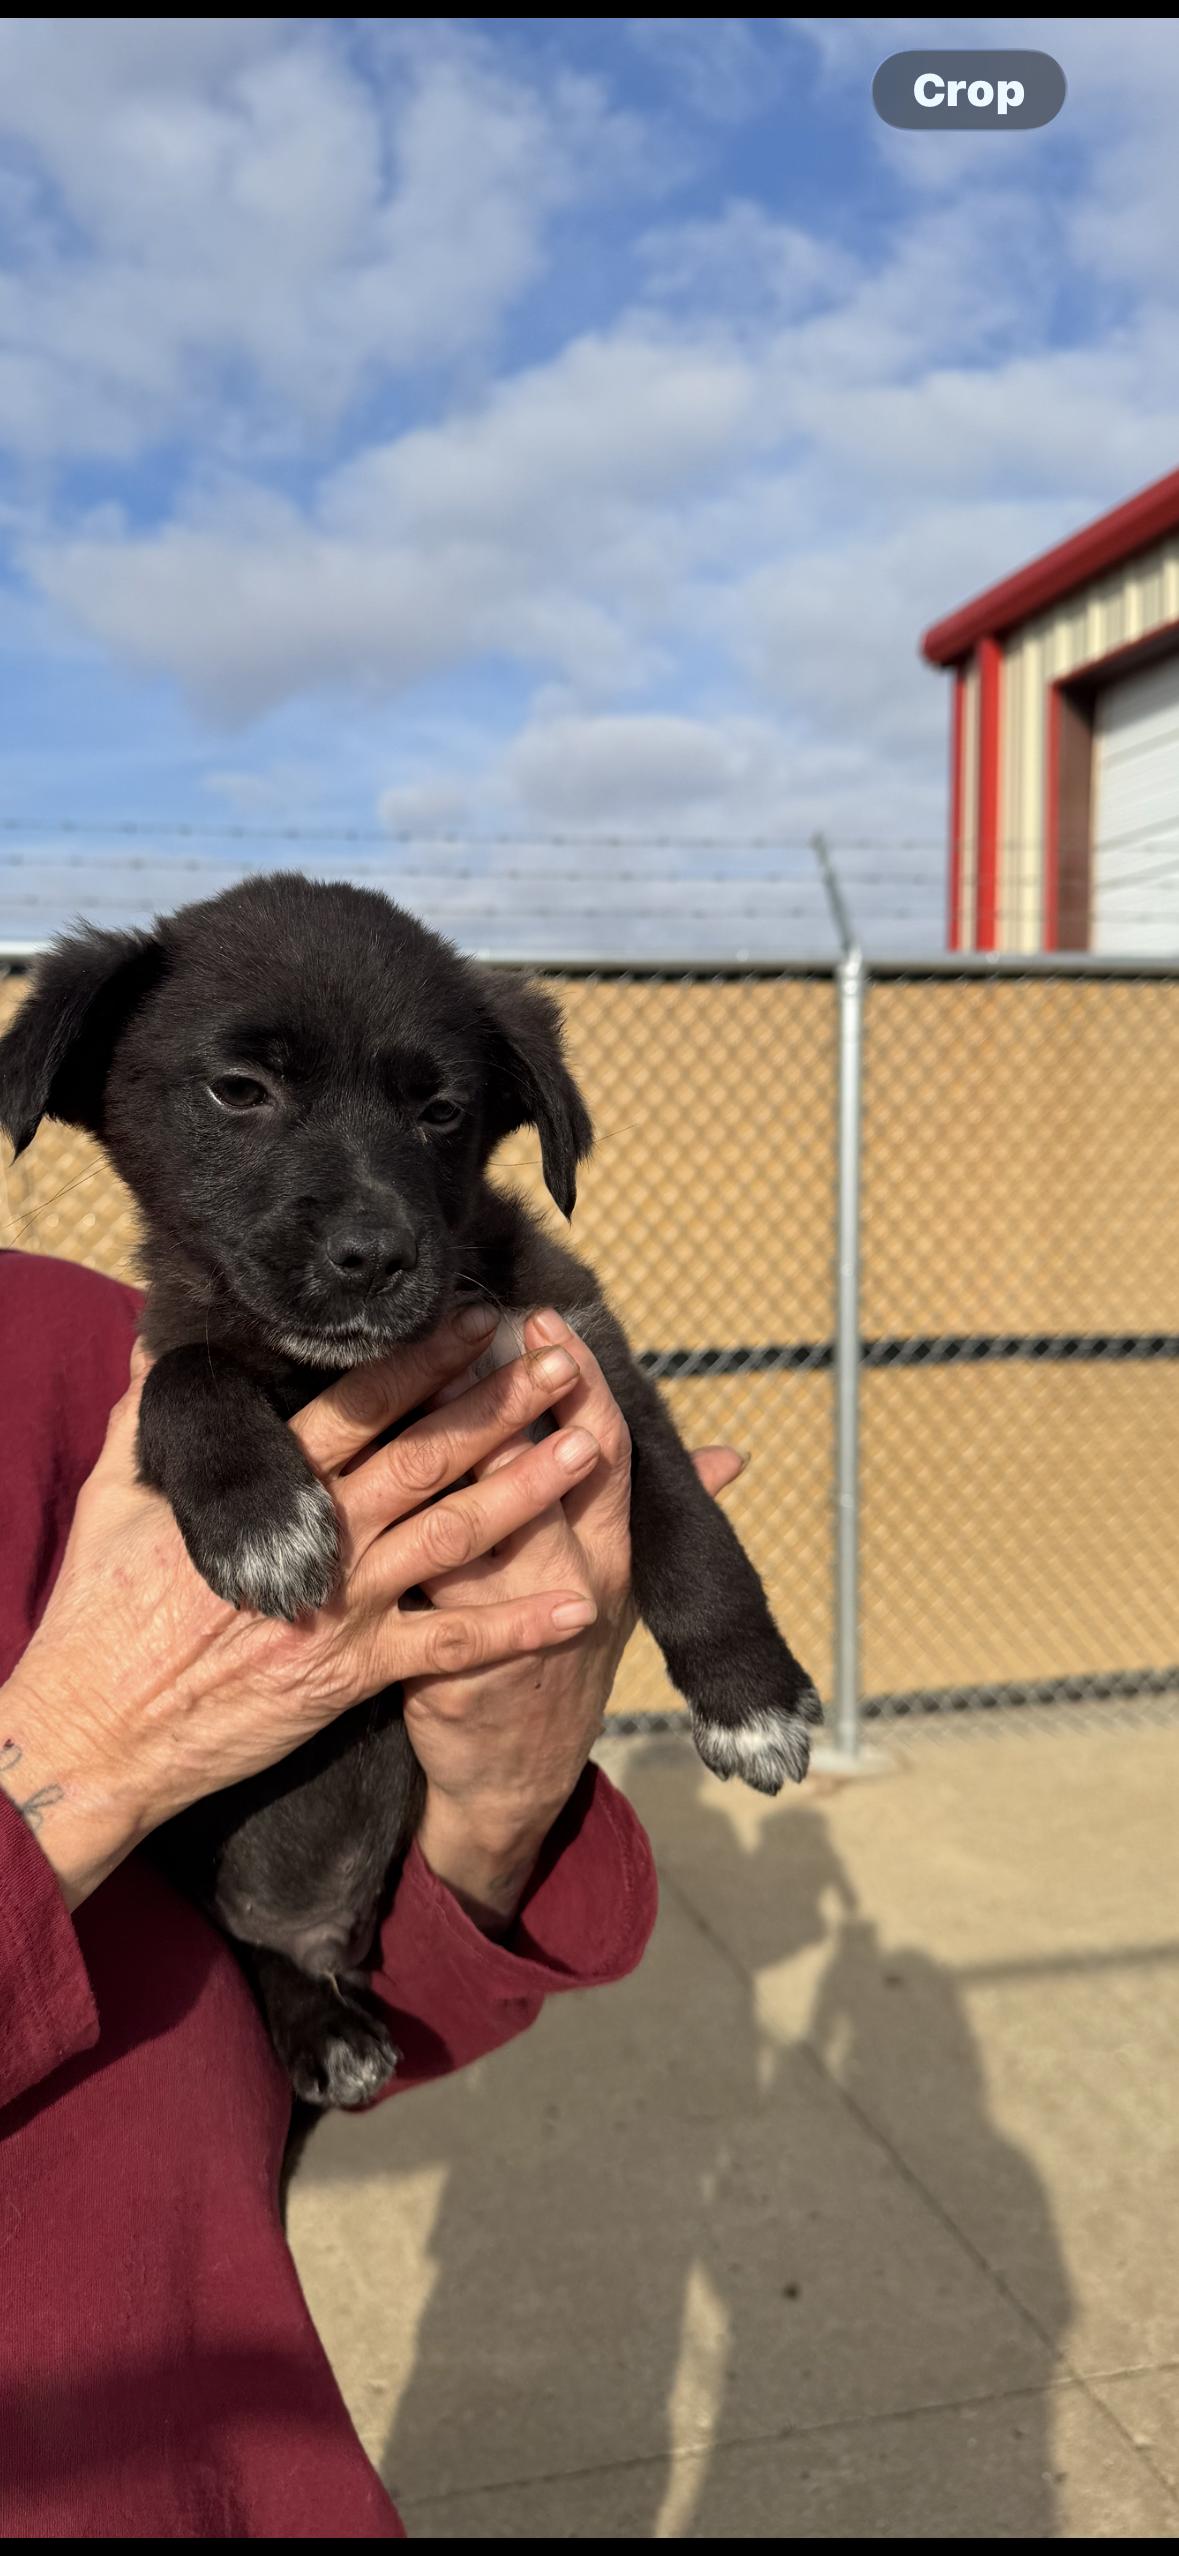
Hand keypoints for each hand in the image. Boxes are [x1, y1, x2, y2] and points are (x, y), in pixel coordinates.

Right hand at [1, 1307, 606, 1909]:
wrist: (99, 1730)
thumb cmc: (102, 1614)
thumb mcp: (115, 1499)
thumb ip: (149, 1420)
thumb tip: (155, 1348)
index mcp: (268, 1491)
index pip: (356, 1408)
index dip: (422, 1360)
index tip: (476, 1319)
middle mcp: (318, 1541)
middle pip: (423, 1457)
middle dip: (497, 1405)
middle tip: (559, 1359)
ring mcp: (341, 1608)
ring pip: (452, 1536)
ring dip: (525, 1489)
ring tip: (588, 1445)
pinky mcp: (352, 1676)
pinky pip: (450, 1648)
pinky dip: (516, 1628)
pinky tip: (575, 1607)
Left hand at [405, 1307, 744, 1929]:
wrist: (512, 1780)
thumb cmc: (552, 1655)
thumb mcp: (616, 1586)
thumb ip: (646, 1511)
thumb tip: (730, 1454)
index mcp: (613, 1552)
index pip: (607, 1445)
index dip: (580, 1377)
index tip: (545, 1315)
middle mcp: (581, 1582)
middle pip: (553, 1471)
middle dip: (519, 1395)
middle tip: (484, 1323)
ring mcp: (525, 1628)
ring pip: (490, 1524)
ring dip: (458, 1455)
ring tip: (425, 1386)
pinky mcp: (467, 1669)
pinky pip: (433, 1592)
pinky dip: (406, 1541)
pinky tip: (372, 1491)